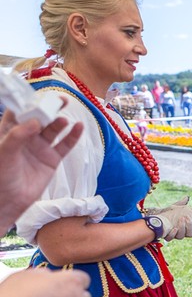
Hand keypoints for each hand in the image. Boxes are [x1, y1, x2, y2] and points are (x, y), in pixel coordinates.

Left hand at [0, 107, 83, 227]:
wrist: (9, 200)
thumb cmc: (1, 176)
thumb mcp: (5, 152)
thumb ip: (18, 135)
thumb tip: (37, 121)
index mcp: (9, 132)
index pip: (20, 112)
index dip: (29, 102)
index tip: (38, 96)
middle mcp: (26, 137)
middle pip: (40, 118)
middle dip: (49, 108)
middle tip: (59, 100)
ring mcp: (40, 147)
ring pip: (53, 130)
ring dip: (60, 122)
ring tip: (63, 120)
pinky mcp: (52, 159)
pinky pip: (65, 145)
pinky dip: (73, 136)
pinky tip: (79, 128)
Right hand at [0, 268, 89, 296]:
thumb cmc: (16, 294)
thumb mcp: (30, 274)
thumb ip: (47, 275)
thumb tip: (50, 278)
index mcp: (72, 281)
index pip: (84, 279)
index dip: (72, 279)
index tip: (62, 281)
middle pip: (83, 296)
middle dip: (73, 295)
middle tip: (54, 294)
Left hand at [155, 196, 191, 240]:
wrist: (158, 214)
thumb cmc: (170, 211)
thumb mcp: (177, 206)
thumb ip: (183, 203)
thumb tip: (187, 197)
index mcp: (190, 226)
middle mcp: (184, 231)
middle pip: (191, 234)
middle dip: (190, 226)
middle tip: (187, 218)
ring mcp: (176, 234)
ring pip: (182, 236)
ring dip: (182, 228)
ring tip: (180, 219)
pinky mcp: (168, 235)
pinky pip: (171, 238)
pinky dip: (173, 234)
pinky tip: (174, 228)